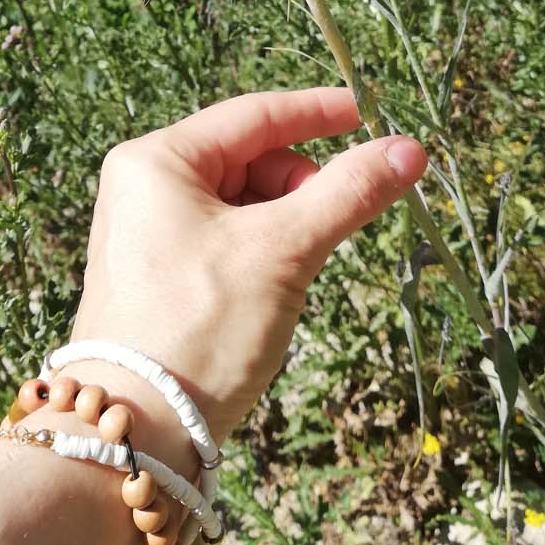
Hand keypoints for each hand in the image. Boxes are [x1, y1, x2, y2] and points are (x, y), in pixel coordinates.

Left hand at [64, 86, 425, 443]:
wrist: (135, 432)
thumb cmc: (202, 326)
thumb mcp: (284, 250)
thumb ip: (347, 192)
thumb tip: (410, 149)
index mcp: (157, 160)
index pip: (254, 115)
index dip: (317, 113)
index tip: (370, 113)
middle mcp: (142, 185)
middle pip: (247, 159)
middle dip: (299, 184)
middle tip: (334, 222)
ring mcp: (145, 232)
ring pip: (239, 202)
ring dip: (283, 221)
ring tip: (299, 268)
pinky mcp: (155, 274)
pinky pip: (223, 237)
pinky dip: (261, 249)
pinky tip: (276, 286)